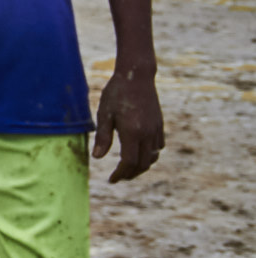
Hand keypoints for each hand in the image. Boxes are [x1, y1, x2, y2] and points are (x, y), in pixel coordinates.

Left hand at [94, 64, 163, 181]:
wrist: (137, 76)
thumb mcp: (104, 114)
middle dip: (131, 174)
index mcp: (132, 132)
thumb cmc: (116, 93)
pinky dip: (150, 155)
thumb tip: (98, 158)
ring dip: (141, 166)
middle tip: (119, 177)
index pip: (129, 162)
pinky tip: (140, 153)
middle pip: (144, 164)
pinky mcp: (160, 125)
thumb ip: (102, 137)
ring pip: (153, 157)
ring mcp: (156, 129)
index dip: (121, 174)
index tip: (112, 180)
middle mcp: (147, 134)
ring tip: (128, 169)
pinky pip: (158, 147)